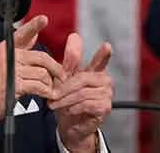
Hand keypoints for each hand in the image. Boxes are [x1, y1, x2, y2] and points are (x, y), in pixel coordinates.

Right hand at [0, 15, 66, 133]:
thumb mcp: (3, 62)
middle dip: (55, 68)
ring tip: (49, 89)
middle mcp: (8, 57)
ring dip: (49, 83)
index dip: (34, 25)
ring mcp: (11, 70)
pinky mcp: (15, 85)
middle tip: (61, 76)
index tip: (44, 19)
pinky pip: (38, 85)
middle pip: (41, 57)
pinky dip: (47, 92)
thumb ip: (21, 48)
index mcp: (6, 49)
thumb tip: (35, 34)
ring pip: (42, 73)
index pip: (23, 34)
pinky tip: (48, 94)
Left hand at [49, 33, 112, 152]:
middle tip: (52, 96)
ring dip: (65, 100)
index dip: (104, 54)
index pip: (102, 59)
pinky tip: (68, 110)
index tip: (107, 46)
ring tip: (56, 105)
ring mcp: (107, 94)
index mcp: (96, 70)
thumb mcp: (65, 78)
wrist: (70, 124)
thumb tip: (74, 36)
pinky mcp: (105, 107)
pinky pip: (85, 104)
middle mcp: (105, 80)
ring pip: (82, 93)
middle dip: (64, 88)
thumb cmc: (68, 99)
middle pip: (81, 79)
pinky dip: (73, 108)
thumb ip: (70, 59)